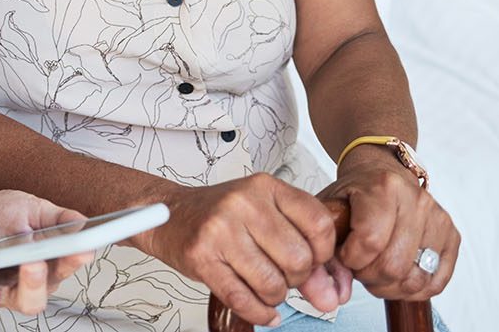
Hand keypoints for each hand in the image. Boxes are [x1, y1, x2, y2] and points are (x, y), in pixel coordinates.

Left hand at [0, 188, 92, 316]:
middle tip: (33, 264)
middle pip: (30, 301)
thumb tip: (84, 223)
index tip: (80, 249)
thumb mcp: (32, 209)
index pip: (60, 272)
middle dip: (33, 286)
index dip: (71, 263)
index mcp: (40, 268)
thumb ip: (58, 218)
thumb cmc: (0, 214)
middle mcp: (15, 286)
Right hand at [138, 174, 341, 327]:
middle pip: (299, 259)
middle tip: (282, 275)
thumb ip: (303, 253)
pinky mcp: (201, 256)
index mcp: (264, 186)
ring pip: (272, 283)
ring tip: (264, 287)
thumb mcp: (264, 219)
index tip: (313, 259)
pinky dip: (259, 313)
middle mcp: (243, 203)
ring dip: (275, 296)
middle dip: (297, 279)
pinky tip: (262, 310)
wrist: (168, 213)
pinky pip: (243, 299)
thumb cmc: (219, 215)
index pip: (319, 223)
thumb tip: (330, 297)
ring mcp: (220, 229)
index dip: (324, 252)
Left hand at [318, 146, 459, 300]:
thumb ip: (325, 238)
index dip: (351, 259)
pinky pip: (436, 282)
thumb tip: (333, 280)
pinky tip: (396, 279)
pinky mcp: (452, 236)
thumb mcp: (330, 204)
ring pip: (416, 278)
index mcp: (384, 186)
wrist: (380, 173)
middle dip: (369, 276)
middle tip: (359, 268)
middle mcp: (417, 200)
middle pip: (394, 265)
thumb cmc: (355, 193)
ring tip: (375, 272)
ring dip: (390, 286)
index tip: (343, 255)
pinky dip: (413, 290)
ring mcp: (438, 219)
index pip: (370, 241)